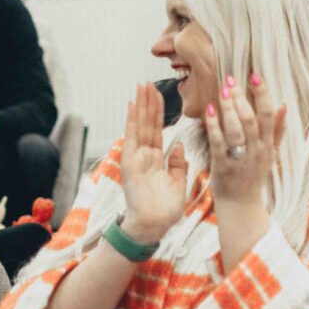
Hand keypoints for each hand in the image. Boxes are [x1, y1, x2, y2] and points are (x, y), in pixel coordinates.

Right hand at [119, 83, 187, 240]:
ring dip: (141, 106)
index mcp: (157, 160)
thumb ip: (177, 163)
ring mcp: (136, 158)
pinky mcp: (130, 163)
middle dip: (150, 103)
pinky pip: (132, 137)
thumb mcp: (177, 181)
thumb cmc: (165, 208)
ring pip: (140, 126)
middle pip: (148, 124)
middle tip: (150, 82)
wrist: (155, 226)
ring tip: (142, 86)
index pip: (158, 131)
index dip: (160, 113)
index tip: (162, 95)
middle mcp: (145, 156)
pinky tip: (134, 104)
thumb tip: (178, 145)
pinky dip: (133, 120)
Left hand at [203, 72, 286, 213]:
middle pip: (251, 120)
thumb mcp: (271, 152)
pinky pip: (219, 142)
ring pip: (236, 129)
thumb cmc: (254, 174)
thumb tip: (283, 105)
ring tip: (223, 91)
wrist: (241, 203)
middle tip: (232, 79)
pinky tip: (210, 110)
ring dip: (229, 108)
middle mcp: (256, 150)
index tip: (255, 77)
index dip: (263, 95)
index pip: (268, 116)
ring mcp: (240, 158)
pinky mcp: (223, 165)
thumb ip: (277, 129)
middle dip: (242, 98)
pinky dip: (214, 125)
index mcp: (268, 145)